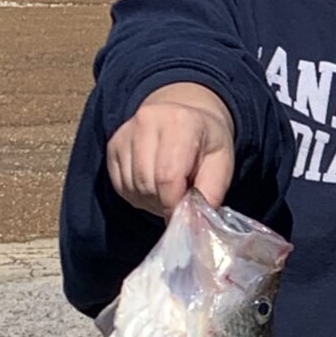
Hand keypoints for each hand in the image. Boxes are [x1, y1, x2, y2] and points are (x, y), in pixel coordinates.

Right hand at [106, 83, 234, 216]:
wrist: (186, 114)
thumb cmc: (207, 142)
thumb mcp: (222, 162)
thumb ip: (211, 192)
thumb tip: (195, 223)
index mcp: (180, 122)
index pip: (167, 177)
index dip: (173, 205)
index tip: (183, 217)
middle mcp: (147, 122)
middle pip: (147, 184)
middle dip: (164, 202)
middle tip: (180, 199)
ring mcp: (126, 132)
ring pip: (132, 187)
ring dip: (150, 200)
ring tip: (168, 190)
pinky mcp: (113, 145)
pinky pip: (120, 185)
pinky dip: (137, 194)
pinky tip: (153, 185)